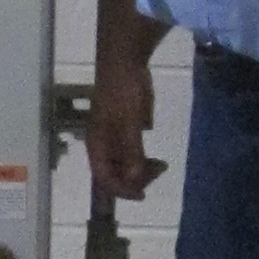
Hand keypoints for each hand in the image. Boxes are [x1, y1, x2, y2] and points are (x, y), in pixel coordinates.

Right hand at [89, 38, 162, 198]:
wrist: (124, 64)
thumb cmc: (123, 93)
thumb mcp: (129, 124)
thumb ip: (132, 152)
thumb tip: (134, 179)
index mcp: (96, 146)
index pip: (104, 178)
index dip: (121, 190)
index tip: (142, 194)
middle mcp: (102, 146)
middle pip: (115, 175)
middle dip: (135, 180)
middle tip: (158, 172)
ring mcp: (113, 139)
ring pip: (124, 166)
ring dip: (141, 172)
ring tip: (161, 166)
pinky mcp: (124, 131)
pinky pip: (131, 154)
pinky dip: (143, 161)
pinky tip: (156, 160)